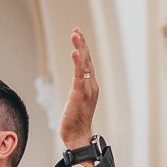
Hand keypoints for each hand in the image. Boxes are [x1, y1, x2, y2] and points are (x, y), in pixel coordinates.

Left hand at [59, 28, 98, 148]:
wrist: (78, 137)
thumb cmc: (76, 122)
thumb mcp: (77, 101)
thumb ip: (78, 90)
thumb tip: (76, 84)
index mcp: (90, 86)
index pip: (87, 63)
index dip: (83, 48)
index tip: (78, 35)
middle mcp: (91, 85)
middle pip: (87, 60)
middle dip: (82, 44)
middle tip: (77, 29)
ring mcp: (87, 89)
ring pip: (84, 64)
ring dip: (80, 48)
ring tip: (76, 34)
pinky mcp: (80, 94)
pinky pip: (79, 75)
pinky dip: (78, 63)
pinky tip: (75, 52)